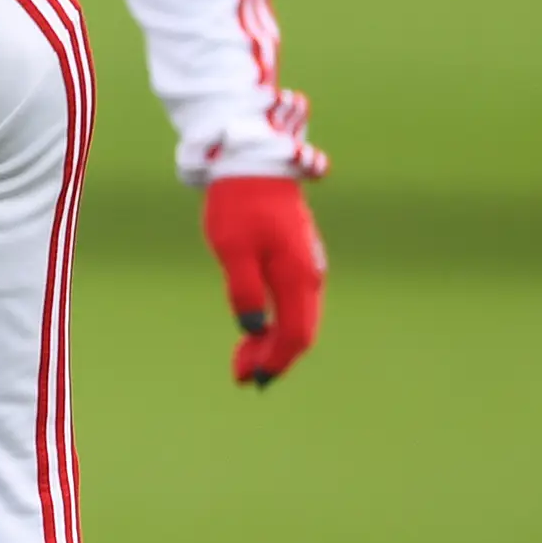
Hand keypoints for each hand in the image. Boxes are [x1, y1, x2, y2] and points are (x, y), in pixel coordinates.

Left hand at [204, 173, 325, 385]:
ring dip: (272, 343)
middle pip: (299, 332)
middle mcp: (309, 276)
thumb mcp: (232, 250)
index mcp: (296, 276)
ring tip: (242, 360)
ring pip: (296, 318)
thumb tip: (253, 329)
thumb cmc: (239, 205)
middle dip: (271, 358)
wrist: (253, 164)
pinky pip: (292, 303)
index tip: (249, 378)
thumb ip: (244, 290)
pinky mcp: (296, 260)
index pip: (295, 335)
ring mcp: (306, 268)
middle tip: (239, 376)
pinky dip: (275, 323)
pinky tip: (255, 331)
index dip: (275, 361)